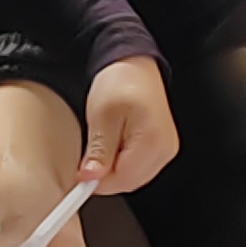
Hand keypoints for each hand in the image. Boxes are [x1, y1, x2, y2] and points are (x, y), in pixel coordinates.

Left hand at [81, 58, 177, 194]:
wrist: (134, 64)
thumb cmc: (120, 81)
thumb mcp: (102, 115)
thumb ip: (99, 150)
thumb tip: (92, 178)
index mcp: (153, 141)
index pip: (123, 179)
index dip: (98, 181)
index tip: (79, 176)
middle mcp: (165, 149)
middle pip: (129, 182)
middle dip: (106, 175)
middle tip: (89, 156)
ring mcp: (165, 149)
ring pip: (133, 177)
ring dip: (114, 169)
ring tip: (105, 142)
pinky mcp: (161, 148)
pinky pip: (138, 168)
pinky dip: (122, 162)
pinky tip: (115, 144)